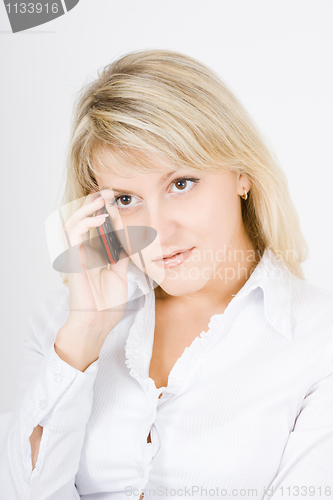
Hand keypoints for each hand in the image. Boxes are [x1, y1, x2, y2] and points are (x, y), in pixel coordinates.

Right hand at [57, 191, 129, 357]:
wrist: (99, 322)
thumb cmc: (107, 304)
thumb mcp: (120, 274)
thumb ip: (121, 257)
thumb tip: (128, 242)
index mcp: (93, 255)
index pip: (94, 227)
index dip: (101, 211)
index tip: (112, 197)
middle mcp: (82, 252)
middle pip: (82, 221)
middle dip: (92, 204)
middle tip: (106, 192)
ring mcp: (75, 255)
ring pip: (73, 223)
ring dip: (86, 209)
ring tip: (102, 200)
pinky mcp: (72, 259)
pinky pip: (73, 235)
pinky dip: (85, 223)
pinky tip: (100, 219)